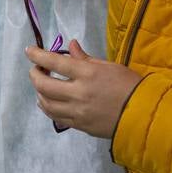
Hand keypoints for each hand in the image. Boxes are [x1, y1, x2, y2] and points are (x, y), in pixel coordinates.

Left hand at [27, 40, 142, 138]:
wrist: (142, 114)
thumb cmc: (129, 84)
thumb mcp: (109, 66)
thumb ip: (85, 58)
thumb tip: (70, 46)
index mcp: (87, 74)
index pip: (55, 62)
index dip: (38, 55)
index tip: (29, 51)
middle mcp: (78, 93)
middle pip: (44, 85)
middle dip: (35, 75)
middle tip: (36, 69)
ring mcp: (77, 112)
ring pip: (46, 103)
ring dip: (39, 92)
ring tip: (41, 86)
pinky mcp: (79, 126)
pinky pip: (56, 117)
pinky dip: (48, 107)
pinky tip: (49, 102)